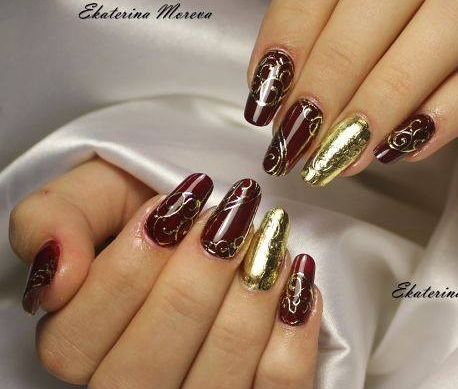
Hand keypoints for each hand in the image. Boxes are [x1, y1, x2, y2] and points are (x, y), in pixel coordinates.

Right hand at [10, 158, 320, 387]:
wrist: (213, 219)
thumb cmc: (149, 205)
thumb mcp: (96, 193)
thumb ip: (54, 218)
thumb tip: (58, 273)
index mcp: (79, 347)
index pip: (79, 338)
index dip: (134, 264)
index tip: (182, 201)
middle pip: (150, 364)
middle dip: (201, 276)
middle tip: (236, 213)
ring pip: (215, 383)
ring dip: (250, 299)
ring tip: (269, 240)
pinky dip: (292, 335)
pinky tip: (296, 281)